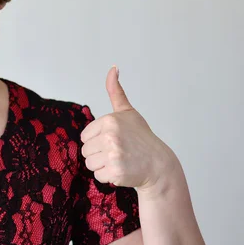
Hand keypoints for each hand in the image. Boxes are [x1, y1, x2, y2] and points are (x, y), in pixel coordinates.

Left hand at [80, 66, 177, 191]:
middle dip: (99, 154)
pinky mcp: (116, 171)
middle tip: (118, 152)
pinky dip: (108, 177)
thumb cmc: (141, 138)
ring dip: (102, 166)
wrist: (158, 164)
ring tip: (120, 160)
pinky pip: (98, 176)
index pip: (85, 137)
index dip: (97, 141)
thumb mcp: (127, 112)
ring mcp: (113, 154)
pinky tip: (123, 170)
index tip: (113, 140)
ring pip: (90, 164)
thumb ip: (115, 91)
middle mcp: (110, 136)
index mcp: (109, 121)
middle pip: (85, 151)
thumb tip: (113, 67)